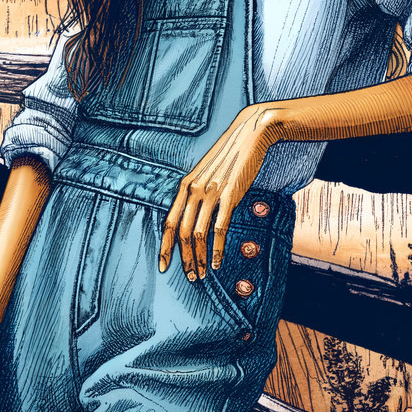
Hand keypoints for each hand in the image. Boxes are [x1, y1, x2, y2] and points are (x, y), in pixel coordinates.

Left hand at [159, 103, 290, 278]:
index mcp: (185, 185)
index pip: (169, 222)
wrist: (248, 135)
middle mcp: (193, 189)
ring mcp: (211, 192)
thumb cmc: (228, 157)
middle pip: (182, 232)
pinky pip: (218, 228)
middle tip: (189, 277)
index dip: (165, 246)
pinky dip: (216, 249)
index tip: (163, 265)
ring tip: (202, 274)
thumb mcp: (206, 174)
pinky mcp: (229, 195)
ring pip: (198, 234)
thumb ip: (198, 193)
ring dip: (199, 258)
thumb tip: (194, 217)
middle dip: (183, 259)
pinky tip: (217, 262)